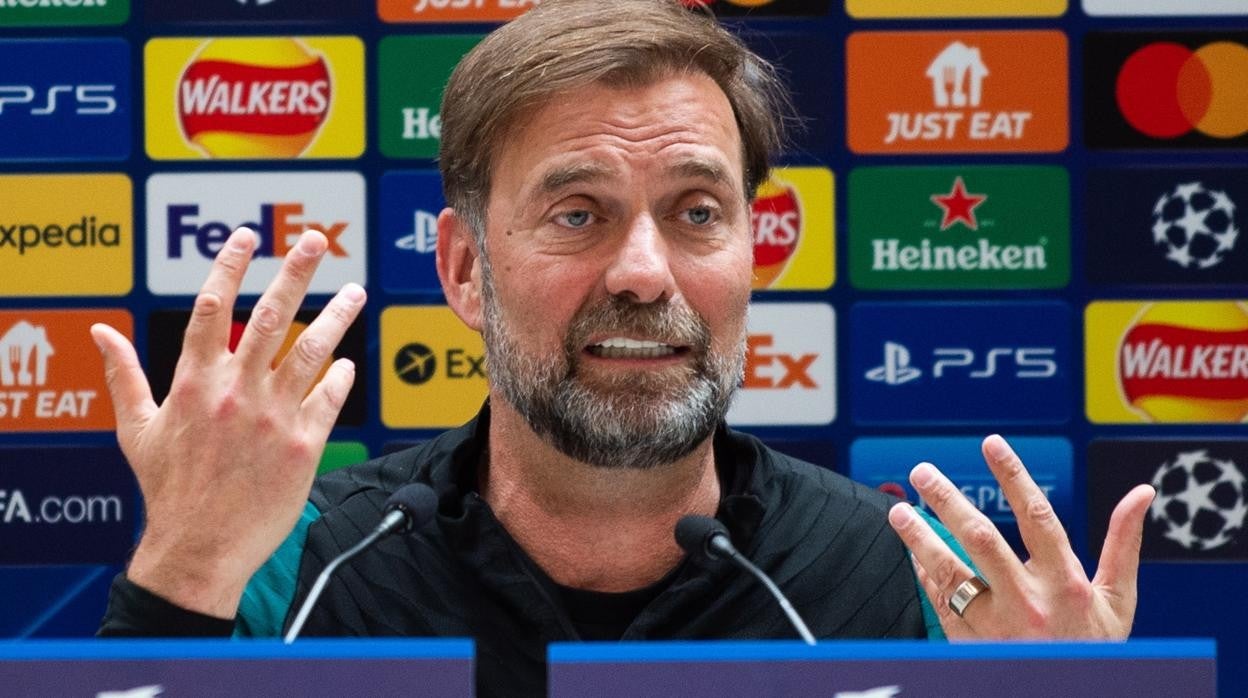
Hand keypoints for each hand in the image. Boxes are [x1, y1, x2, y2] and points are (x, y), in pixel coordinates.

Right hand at [91, 227, 365, 617]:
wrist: (200, 550)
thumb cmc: (167, 489)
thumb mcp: (136, 430)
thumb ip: (124, 374)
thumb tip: (98, 330)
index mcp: (193, 384)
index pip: (213, 308)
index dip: (230, 266)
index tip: (246, 236)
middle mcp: (236, 393)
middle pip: (273, 316)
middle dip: (296, 272)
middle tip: (314, 239)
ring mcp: (274, 418)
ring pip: (313, 351)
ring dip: (338, 316)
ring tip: (355, 291)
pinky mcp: (304, 446)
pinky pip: (330, 398)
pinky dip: (340, 375)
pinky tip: (345, 363)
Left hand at [887, 434, 1154, 638]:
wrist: (1070, 697)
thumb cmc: (1092, 647)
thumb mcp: (1116, 600)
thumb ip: (1123, 544)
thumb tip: (1141, 493)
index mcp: (1066, 584)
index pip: (1037, 516)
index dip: (1014, 475)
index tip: (992, 444)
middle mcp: (1028, 602)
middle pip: (981, 539)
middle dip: (948, 500)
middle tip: (923, 472)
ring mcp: (995, 626)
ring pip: (949, 572)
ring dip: (920, 537)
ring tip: (899, 510)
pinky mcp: (970, 644)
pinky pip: (940, 602)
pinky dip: (924, 573)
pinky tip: (913, 550)